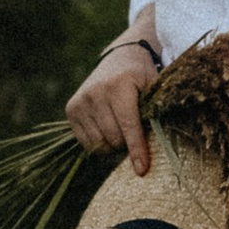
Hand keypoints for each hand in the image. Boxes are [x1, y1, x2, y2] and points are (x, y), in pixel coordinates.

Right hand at [66, 34, 156, 173]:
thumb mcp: (155, 89)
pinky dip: (100, 144)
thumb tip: (157, 151)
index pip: (128, 126)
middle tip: (136, 134)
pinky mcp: (71, 109)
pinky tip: (108, 130)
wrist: (120, 58)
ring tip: (123, 130)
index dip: (137, 150)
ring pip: (99, 144)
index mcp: (119, 85)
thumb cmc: (143, 78)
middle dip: (127, 145)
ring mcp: (80, 101)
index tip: (142, 170)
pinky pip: (86, 143)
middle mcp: (95, 92)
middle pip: (113, 138)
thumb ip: (156, 115)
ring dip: (114, 146)